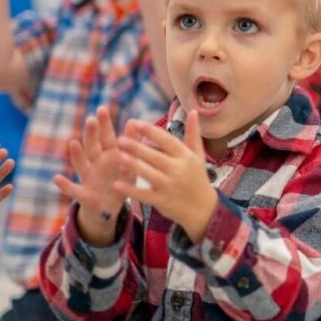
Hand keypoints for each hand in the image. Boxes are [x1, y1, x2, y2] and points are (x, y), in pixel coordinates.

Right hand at [53, 106, 130, 245]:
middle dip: (91, 134)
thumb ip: (131, 144)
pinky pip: (73, 190)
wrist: (110, 208)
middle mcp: (96, 164)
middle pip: (92, 147)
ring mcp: (88, 178)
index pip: (106, 137)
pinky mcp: (84, 195)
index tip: (103, 109)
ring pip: (81, 164)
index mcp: (108, 156)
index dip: (104, 125)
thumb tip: (135, 122)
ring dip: (77, 154)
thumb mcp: (129, 163)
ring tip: (73, 143)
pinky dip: (65, 185)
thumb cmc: (121, 181)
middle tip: (91, 119)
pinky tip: (56, 178)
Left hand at [116, 112, 218, 242]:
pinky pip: (144, 194)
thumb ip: (193, 134)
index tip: (135, 122)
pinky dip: (130, 190)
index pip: (167, 140)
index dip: (150, 131)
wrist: (203, 209)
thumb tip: (193, 111)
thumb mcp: (198, 155)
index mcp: (185, 156)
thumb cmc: (197, 178)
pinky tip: (117, 184)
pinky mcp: (162, 201)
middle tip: (120, 139)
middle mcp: (178, 170)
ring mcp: (170, 186)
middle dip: (137, 147)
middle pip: (155, 156)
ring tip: (118, 156)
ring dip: (134, 165)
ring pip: (149, 174)